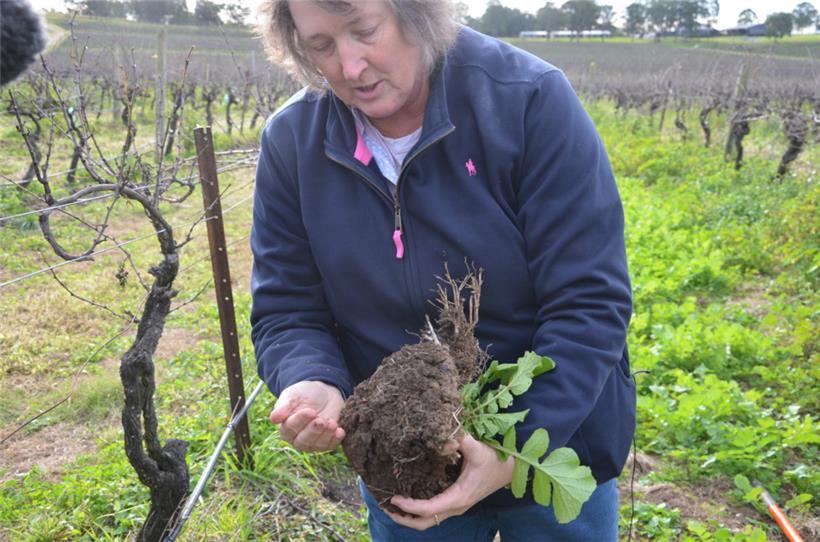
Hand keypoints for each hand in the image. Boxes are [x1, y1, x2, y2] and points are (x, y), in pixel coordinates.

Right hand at [269, 381, 345, 451]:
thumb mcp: (293, 395)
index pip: (290, 429)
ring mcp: (312, 442)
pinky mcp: (326, 442)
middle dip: (313, 431)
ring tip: (332, 423)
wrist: (324, 393)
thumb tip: (273, 418)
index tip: (310, 411)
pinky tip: (340, 431)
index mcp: (286, 427)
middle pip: (303, 441)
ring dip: (325, 435)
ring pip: (317, 446)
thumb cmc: (304, 394)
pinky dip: (335, 440)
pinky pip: (330, 446)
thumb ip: (284, 406)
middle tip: (321, 420)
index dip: (300, 421)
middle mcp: (297, 438)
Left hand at [386, 434, 514, 530]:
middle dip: (402, 518)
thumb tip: (445, 435)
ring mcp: (455, 505)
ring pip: (427, 520)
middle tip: (384, 505)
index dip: (409, 506)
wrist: (511, 469)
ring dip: (408, 515)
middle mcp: (455, 506)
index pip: (428, 509)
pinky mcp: (455, 500)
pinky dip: (417, 508)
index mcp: (458, 498)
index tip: (393, 496)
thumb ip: (461, 441)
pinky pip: (433, 511)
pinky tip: (407, 495)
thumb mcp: (478, 449)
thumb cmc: (495, 460)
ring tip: (390, 503)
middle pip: (423, 523)